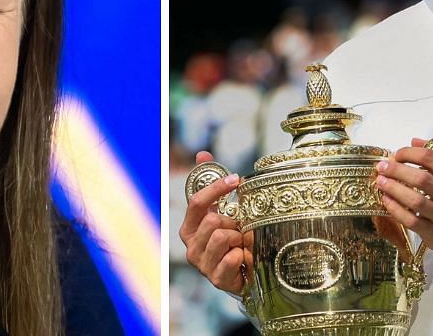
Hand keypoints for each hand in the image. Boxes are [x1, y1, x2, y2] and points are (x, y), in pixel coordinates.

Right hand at [179, 151, 248, 292]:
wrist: (242, 275)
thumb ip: (210, 182)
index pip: (197, 202)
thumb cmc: (230, 240)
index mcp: (189, 227)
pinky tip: (244, 259)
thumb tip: (202, 154)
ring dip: (239, 239)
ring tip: (241, 244)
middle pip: (213, 220)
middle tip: (240, 229)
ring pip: (222, 237)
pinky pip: (234, 258)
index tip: (235, 179)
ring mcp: (202, 264)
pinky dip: (244, 256)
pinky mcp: (215, 279)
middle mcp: (191, 246)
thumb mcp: (222, 211)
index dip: (216, 188)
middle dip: (233, 222)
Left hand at [374, 138, 432, 264]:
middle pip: (420, 178)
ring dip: (393, 189)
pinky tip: (385, 200)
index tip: (396, 155)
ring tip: (379, 181)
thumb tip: (415, 141)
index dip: (409, 153)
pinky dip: (395, 210)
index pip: (431, 158)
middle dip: (396, 170)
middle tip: (382, 166)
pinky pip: (411, 220)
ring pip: (414, 200)